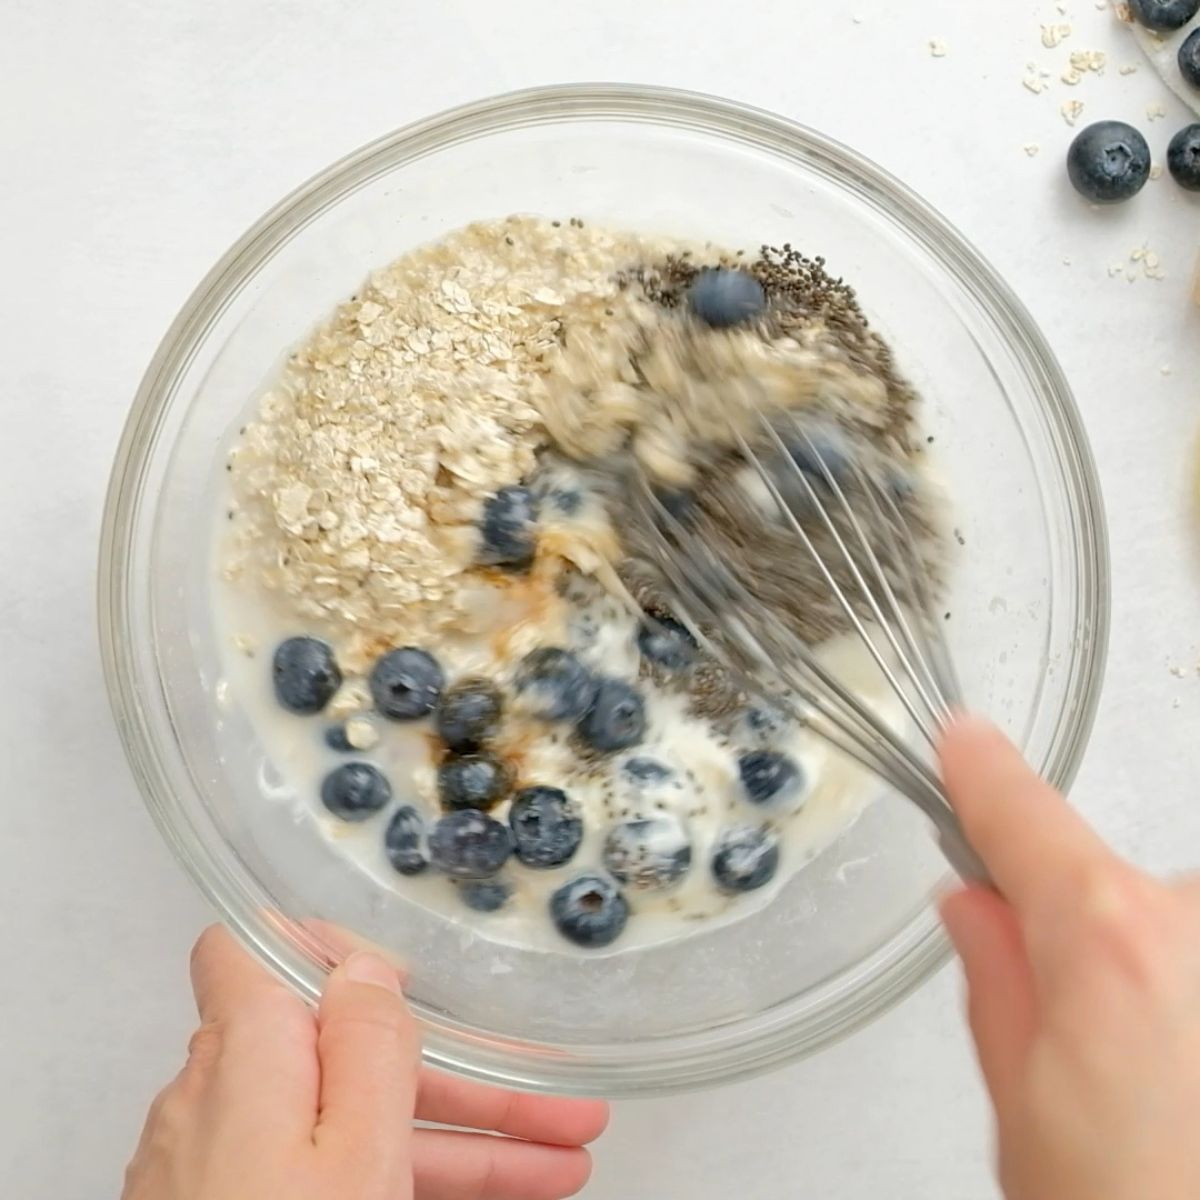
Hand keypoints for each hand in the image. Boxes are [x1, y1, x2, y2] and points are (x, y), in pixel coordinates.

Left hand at [122, 926, 606, 1199]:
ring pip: (353, 1128)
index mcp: (247, 1053)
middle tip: (558, 1114)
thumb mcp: (357, 1149)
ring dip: (458, 1139)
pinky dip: (405, 1176)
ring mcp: (225, 1165)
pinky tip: (484, 1194)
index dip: (326, 947)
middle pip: (347, 1058)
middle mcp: (221, 1098)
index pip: (250, 949)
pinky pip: (329, 1175)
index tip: (410, 983)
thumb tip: (366, 965)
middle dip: (462, 1075)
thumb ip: (366, 1043)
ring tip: (560, 1170)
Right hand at [939, 717, 1199, 1199]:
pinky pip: (1198, 949)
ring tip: (1165, 1093)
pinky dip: (1184, 995)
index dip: (983, 776)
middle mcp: (1198, 925)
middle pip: (1108, 888)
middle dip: (1082, 940)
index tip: (964, 741)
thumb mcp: (1025, 1111)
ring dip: (1156, 980)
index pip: (1024, 818)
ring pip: (1173, 930)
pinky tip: (1186, 1079)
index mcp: (1110, 940)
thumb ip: (997, 983)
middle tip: (1081, 1049)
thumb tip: (980, 912)